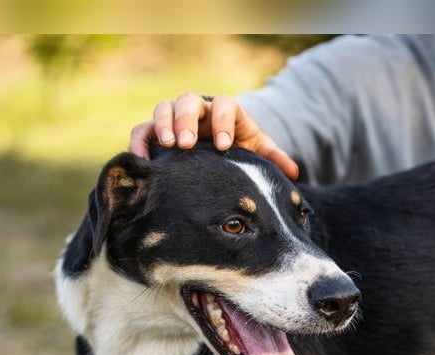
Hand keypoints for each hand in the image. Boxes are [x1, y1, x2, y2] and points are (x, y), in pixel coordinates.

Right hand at [129, 92, 298, 179]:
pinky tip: (143, 161)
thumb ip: (272, 158)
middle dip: (187, 120)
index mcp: (225, 110)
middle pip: (188, 101)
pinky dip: (140, 142)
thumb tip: (294, 173)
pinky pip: (142, 130)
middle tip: (187, 142)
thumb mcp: (256, 151)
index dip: (223, 122)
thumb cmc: (238, 149)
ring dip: (164, 125)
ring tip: (168, 146)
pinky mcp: (155, 131)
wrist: (218, 148)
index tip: (224, 146)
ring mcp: (174, 117)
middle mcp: (198, 109)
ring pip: (163, 109)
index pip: (224, 105)